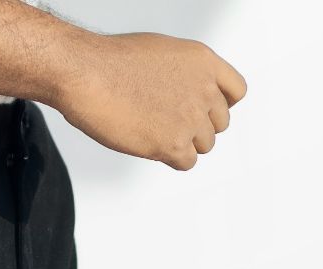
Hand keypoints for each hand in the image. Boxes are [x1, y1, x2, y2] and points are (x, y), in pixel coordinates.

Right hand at [53, 32, 246, 170]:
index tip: (204, 111)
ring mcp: (191, 118)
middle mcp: (204, 89)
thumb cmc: (110, 61)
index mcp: (204, 61)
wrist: (85, 73)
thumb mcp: (161, 52)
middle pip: (219, 123)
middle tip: (167, 122)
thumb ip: (184, 74)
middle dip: (197, 125)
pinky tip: (149, 143)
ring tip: (152, 130)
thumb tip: (184, 94)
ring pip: (204, 145)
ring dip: (182, 143)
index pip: (236, 92)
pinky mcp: (174, 144)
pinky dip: (170, 158)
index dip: (219, 105)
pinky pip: (187, 163)